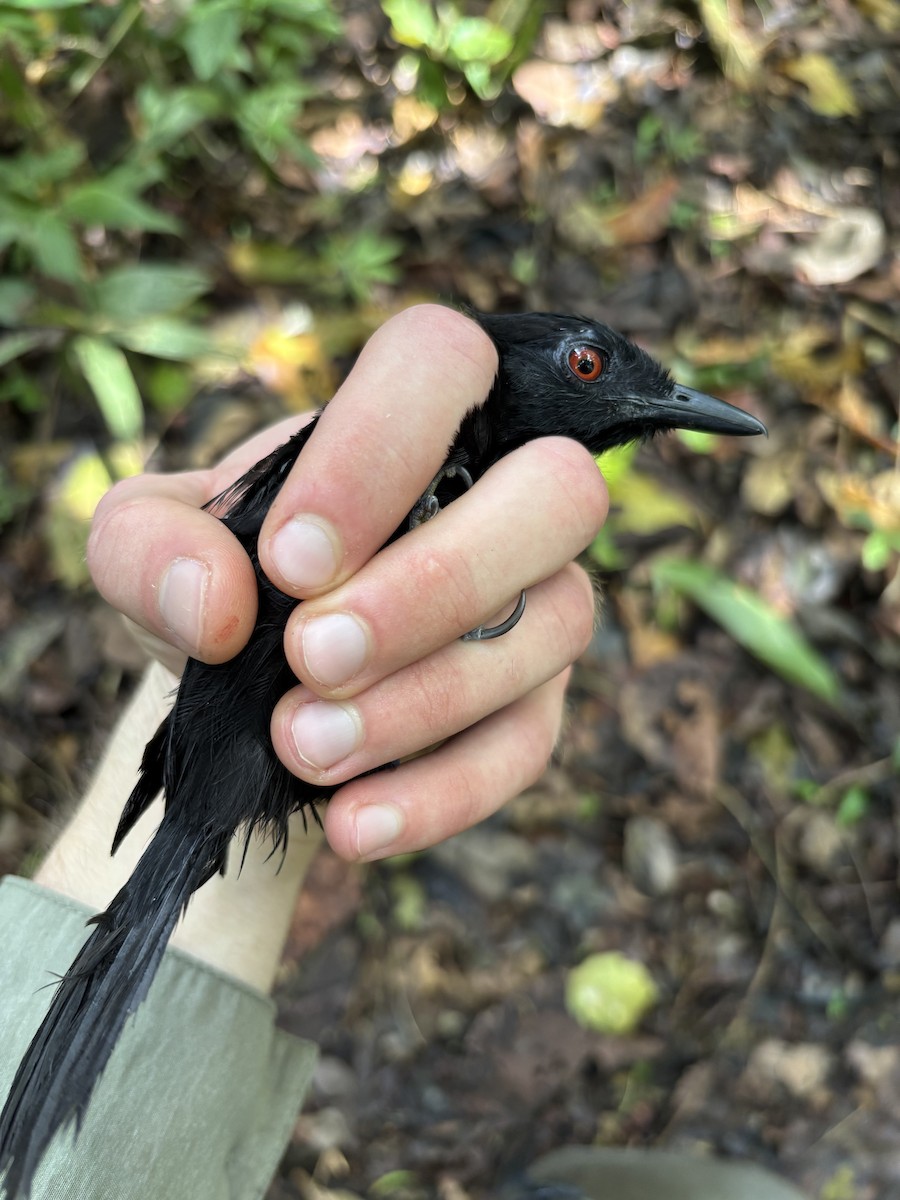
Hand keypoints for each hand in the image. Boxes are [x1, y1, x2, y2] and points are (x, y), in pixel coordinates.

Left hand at [87, 305, 606, 862]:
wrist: (250, 684)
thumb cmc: (220, 581)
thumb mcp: (145, 547)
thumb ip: (149, 546)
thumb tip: (217, 603)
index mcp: (409, 415)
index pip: (440, 364)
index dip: (376, 454)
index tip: (287, 560)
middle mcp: (500, 492)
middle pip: (558, 493)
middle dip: (435, 584)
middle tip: (312, 655)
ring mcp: (535, 600)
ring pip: (551, 629)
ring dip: (422, 702)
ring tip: (301, 747)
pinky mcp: (535, 704)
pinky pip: (530, 746)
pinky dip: (441, 792)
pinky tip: (352, 822)